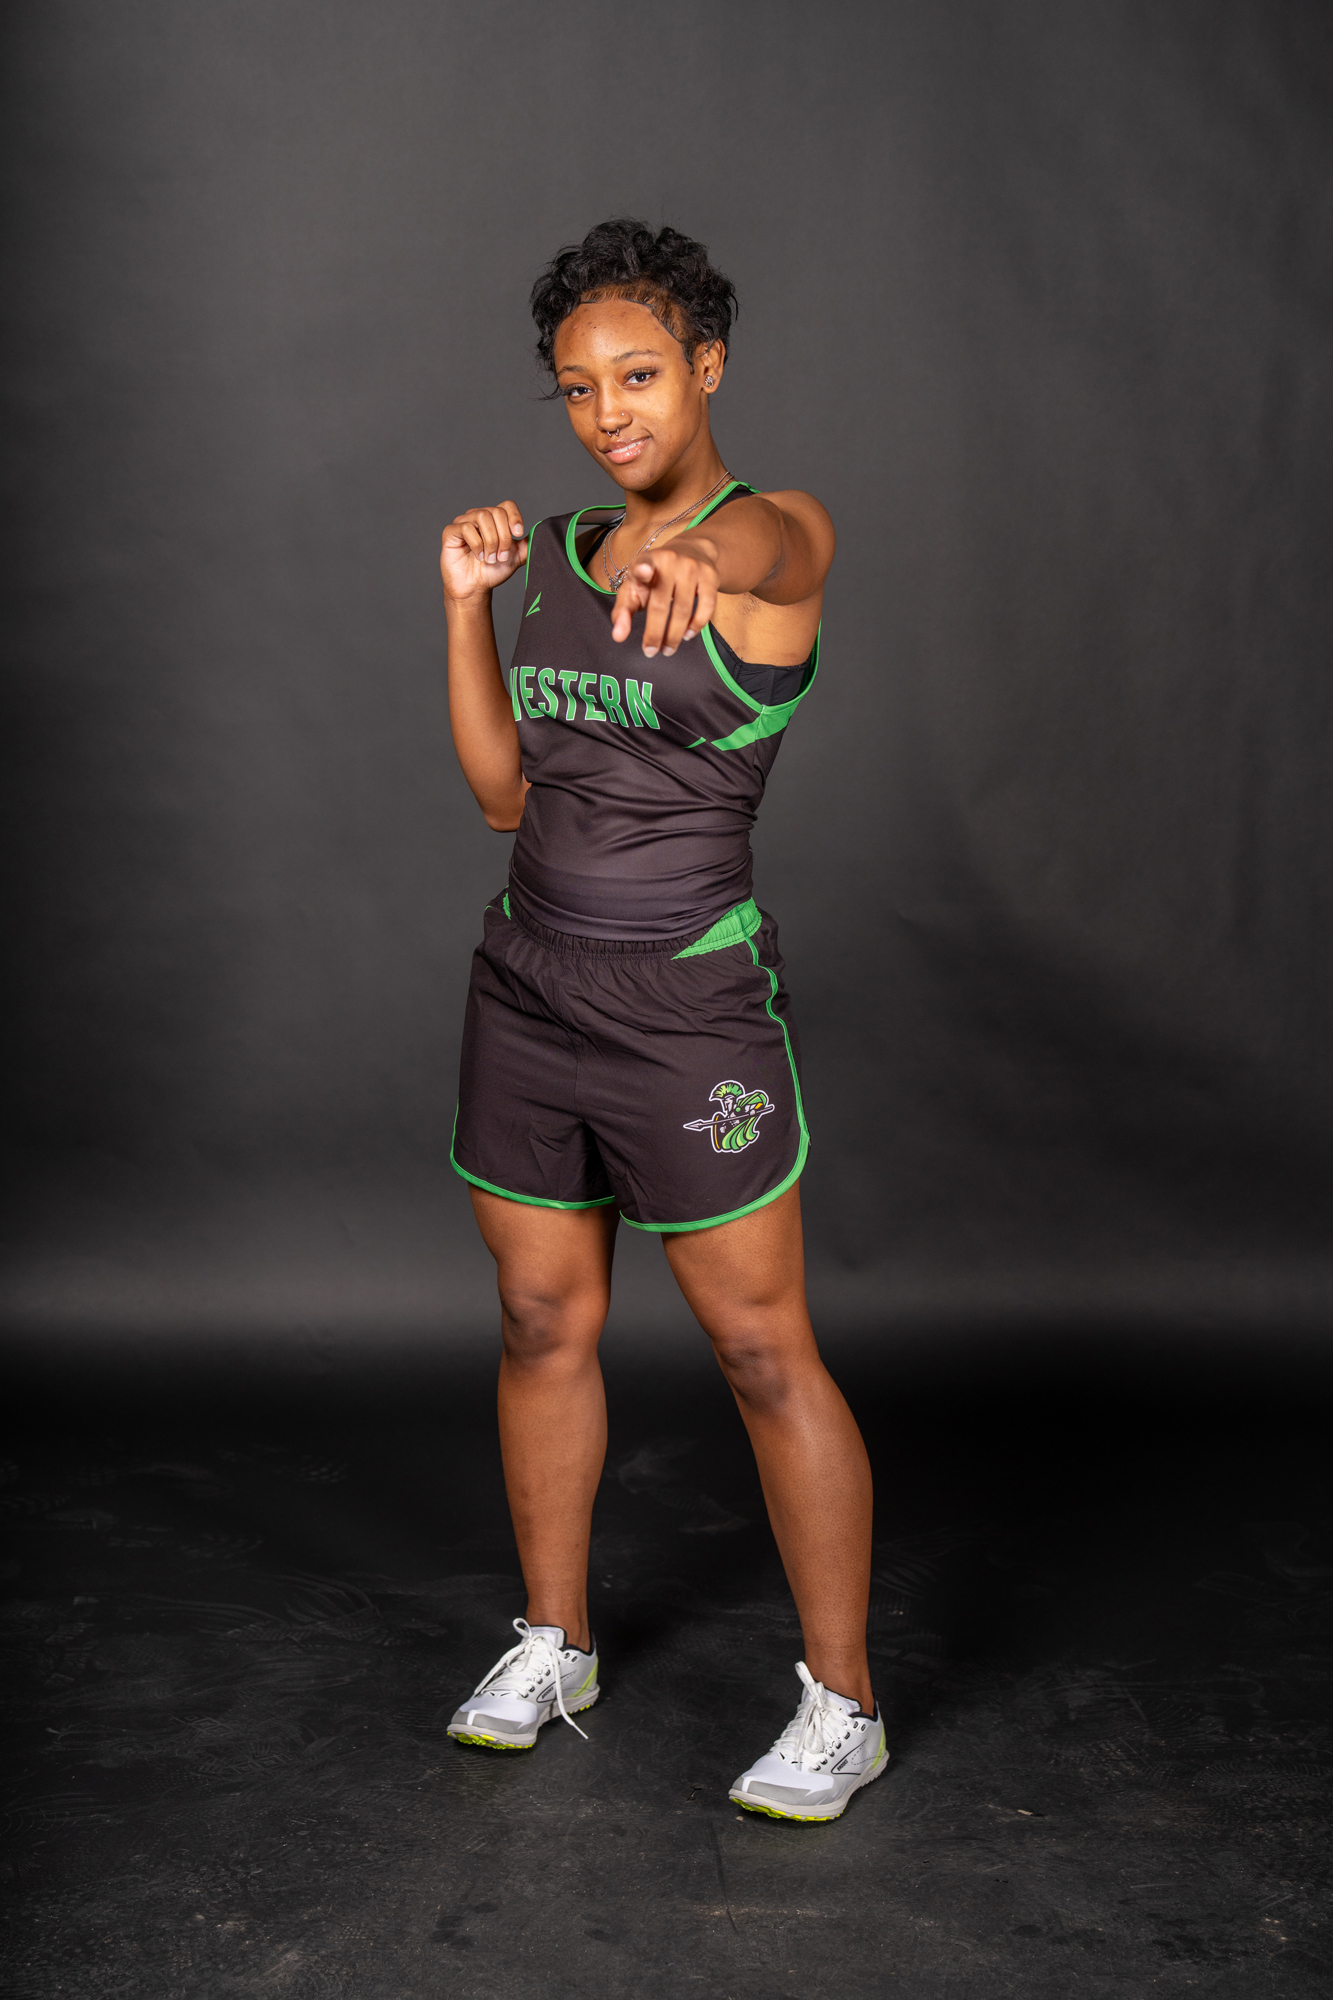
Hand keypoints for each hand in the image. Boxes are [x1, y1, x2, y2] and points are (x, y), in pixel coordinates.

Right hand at [440, 502, 528, 604]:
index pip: (507, 505)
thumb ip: (527, 545)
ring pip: (482, 516)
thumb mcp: (515, 557)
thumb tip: (540, 533)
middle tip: (502, 556)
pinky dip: (477, 544)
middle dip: (503, 536)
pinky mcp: (451, 531)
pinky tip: (478, 556)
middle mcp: (479, 516)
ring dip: (491, 541)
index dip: (514, 517)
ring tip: (490, 558)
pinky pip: (466, 528)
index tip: (518, 534)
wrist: (475, 588)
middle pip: (496, 512)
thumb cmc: (492, 571)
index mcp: (495, 520)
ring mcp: (464, 522)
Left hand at [610, 540, 718, 656]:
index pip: (643, 565)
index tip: (643, 572)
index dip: (643, 570)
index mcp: (646, 561)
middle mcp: (670, 561)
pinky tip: (687, 635)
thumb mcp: (635, 587)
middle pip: (661, 604)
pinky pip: (706, 606)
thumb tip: (618, 637)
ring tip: (668, 649)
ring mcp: (692, 567)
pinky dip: (696, 625)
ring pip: (683, 610)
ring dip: (674, 635)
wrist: (692, 550)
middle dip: (654, 633)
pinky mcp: (710, 576)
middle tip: (650, 652)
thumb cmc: (656, 577)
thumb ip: (623, 611)